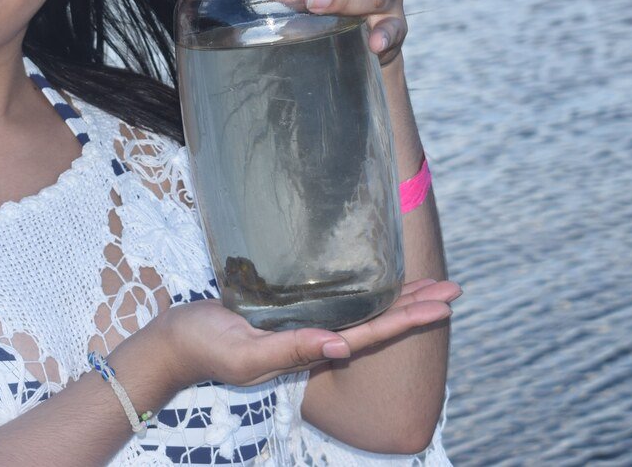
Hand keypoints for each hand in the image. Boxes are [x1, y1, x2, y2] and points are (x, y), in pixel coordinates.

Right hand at [149, 278, 459, 389]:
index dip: (409, 318)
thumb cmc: (208, 347)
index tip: (444, 304)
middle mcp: (316, 338)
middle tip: (455, 288)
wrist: (176, 341)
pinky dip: (365, 290)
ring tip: (431, 284)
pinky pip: (339, 300)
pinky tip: (376, 279)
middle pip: (378, 322)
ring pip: (364, 311)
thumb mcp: (248, 353)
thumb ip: (294, 349)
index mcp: (311, 350)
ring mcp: (304, 324)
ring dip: (399, 299)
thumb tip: (343, 347)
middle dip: (417, 306)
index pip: (372, 333)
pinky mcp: (288, 310)